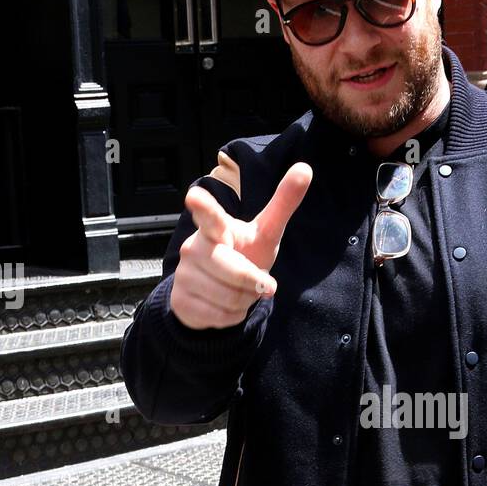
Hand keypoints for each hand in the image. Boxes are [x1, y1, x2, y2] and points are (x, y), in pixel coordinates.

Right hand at [171, 162, 312, 329]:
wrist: (215, 291)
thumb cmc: (244, 254)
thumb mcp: (265, 232)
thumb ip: (283, 203)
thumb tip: (306, 168)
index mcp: (215, 227)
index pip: (210, 216)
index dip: (203, 207)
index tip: (195, 197)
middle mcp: (194, 247)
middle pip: (234, 271)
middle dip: (253, 282)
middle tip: (258, 282)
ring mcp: (184, 274)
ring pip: (229, 298)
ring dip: (243, 301)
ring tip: (238, 291)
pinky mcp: (180, 300)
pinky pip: (220, 316)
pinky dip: (232, 317)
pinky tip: (225, 305)